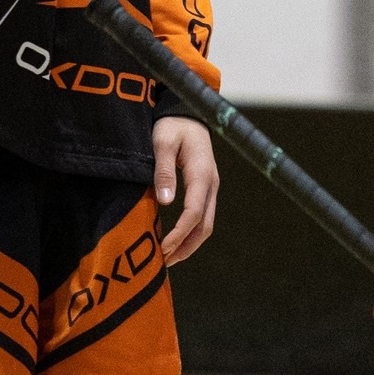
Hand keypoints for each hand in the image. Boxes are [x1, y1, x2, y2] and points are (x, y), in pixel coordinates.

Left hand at [152, 117, 218, 263]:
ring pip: (206, 224)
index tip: (163, 249)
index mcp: (202, 174)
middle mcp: (211, 184)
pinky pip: (202, 216)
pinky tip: (175, 241)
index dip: (179, 234)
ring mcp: (211, 187)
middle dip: (186, 247)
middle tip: (164, 262)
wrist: (187, 113)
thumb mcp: (162, 142)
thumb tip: (166, 202)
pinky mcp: (205, 188)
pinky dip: (190, 233)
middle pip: (205, 225)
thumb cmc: (172, 125)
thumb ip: (163, 170)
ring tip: (168, 258)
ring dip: (189, 244)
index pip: (194, 213)